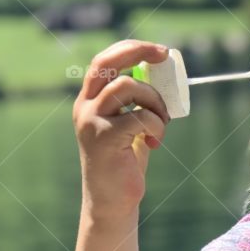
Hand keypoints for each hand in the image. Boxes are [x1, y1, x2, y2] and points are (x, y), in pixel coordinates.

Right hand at [73, 40, 171, 221]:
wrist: (113, 200)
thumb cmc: (125, 162)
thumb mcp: (130, 126)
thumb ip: (138, 104)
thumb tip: (162, 78)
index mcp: (90, 101)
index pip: (104, 62)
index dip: (130, 49)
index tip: (159, 51)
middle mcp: (85, 107)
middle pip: (108, 65)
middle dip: (138, 52)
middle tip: (164, 55)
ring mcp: (91, 121)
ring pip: (129, 88)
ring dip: (155, 102)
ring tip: (160, 124)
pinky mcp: (104, 138)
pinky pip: (140, 118)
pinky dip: (156, 127)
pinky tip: (154, 144)